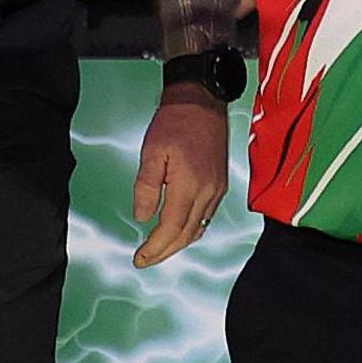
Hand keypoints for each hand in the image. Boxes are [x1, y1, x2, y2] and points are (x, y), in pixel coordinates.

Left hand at [131, 96, 229, 266]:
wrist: (202, 102)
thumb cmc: (176, 122)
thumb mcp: (152, 152)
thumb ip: (146, 187)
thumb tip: (142, 216)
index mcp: (189, 185)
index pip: (171, 228)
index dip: (155, 248)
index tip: (140, 258)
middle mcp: (208, 192)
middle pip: (187, 235)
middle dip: (165, 252)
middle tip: (145, 260)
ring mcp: (217, 190)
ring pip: (198, 228)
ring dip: (178, 243)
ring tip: (158, 250)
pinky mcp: (220, 185)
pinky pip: (206, 217)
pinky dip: (190, 229)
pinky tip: (178, 230)